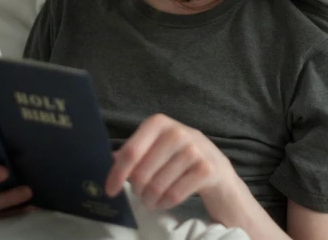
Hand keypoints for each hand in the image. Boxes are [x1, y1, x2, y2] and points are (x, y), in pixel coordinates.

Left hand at [104, 113, 236, 211]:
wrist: (217, 168)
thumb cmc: (179, 157)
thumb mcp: (157, 146)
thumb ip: (134, 151)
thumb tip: (110, 160)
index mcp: (159, 123)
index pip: (131, 152)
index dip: (117, 174)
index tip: (110, 190)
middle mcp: (178, 132)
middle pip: (142, 173)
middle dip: (136, 190)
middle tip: (139, 194)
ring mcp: (194, 150)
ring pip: (157, 187)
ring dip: (149, 200)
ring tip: (151, 200)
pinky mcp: (206, 169)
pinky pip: (174, 195)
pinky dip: (165, 203)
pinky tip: (164, 202)